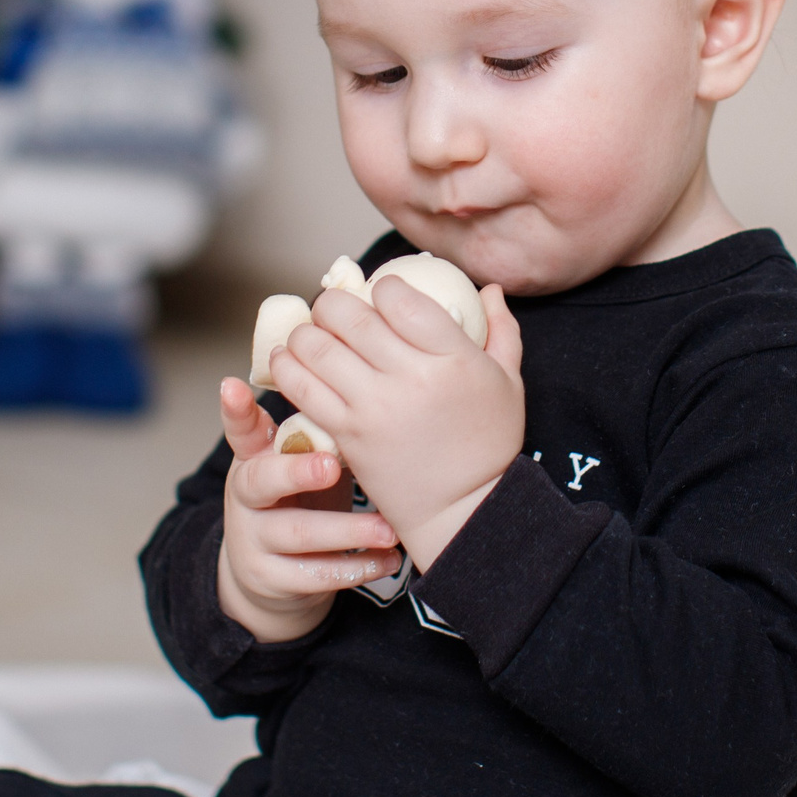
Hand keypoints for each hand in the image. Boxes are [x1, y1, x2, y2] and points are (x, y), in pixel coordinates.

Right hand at [214, 377, 400, 643]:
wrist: (268, 575)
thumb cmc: (298, 500)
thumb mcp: (298, 464)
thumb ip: (318, 436)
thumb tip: (369, 390)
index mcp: (254, 458)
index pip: (240, 430)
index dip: (235, 410)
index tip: (233, 385)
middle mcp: (245, 496)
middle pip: (262, 481)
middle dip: (297, 472)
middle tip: (332, 466)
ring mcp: (254, 539)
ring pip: (298, 534)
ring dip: (347, 531)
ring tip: (386, 530)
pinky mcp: (271, 579)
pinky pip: (315, 577)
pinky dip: (357, 568)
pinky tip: (388, 560)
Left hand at [268, 280, 522, 567]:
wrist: (464, 509)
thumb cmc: (488, 444)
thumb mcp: (508, 383)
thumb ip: (501, 330)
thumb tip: (488, 289)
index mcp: (454, 359)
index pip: (401, 299)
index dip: (382, 287)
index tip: (380, 293)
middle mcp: (410, 378)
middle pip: (352, 317)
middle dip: (334, 303)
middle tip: (334, 308)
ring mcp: (374, 408)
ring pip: (318, 347)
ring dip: (306, 331)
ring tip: (310, 332)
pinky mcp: (347, 434)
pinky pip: (303, 389)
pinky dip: (287, 366)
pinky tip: (288, 358)